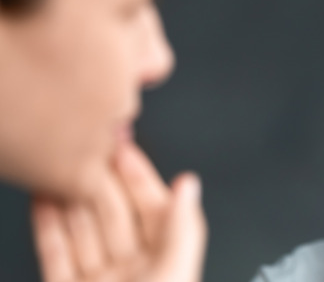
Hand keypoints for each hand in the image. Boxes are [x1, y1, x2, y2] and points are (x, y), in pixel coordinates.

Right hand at [31, 142, 206, 281]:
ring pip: (83, 231)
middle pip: (114, 215)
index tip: (123, 146)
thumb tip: (190, 184)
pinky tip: (42, 200)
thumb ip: (181, 228)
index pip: (153, 207)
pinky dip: (47, 226)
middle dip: (100, 180)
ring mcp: (101, 280)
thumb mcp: (173, 270)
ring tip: (60, 167)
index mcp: (166, 262)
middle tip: (86, 148)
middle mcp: (134, 270)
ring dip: (71, 198)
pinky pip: (56, 254)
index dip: (139, 175)